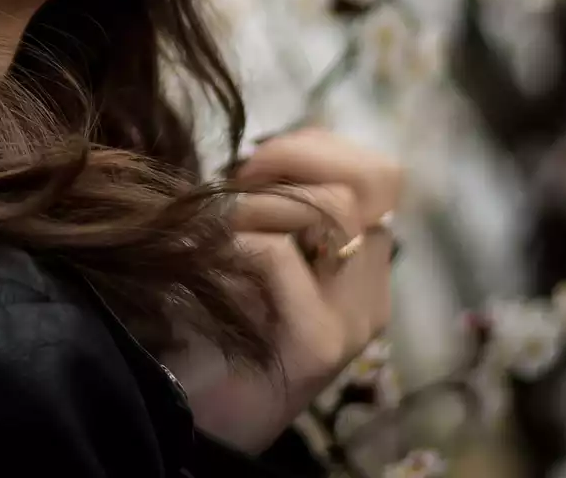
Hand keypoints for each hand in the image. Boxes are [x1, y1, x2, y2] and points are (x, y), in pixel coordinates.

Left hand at [173, 129, 404, 456]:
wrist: (186, 420)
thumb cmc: (202, 330)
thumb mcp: (240, 255)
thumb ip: (266, 211)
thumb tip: (255, 152)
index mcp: (359, 270)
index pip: (379, 173)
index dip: (316, 146)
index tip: (253, 160)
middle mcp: (370, 294)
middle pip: (375, 179)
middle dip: (296, 157)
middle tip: (237, 179)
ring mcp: (351, 322)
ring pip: (330, 210)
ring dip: (255, 200)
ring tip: (211, 227)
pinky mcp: (318, 347)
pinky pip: (277, 255)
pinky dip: (228, 241)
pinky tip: (200, 260)